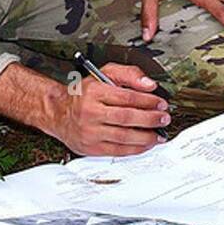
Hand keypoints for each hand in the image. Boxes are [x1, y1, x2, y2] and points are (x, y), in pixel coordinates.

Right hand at [49, 63, 169, 156]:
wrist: (59, 113)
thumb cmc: (84, 94)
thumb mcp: (103, 74)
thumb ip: (128, 74)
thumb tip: (149, 84)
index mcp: (94, 92)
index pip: (127, 97)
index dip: (148, 101)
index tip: (161, 103)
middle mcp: (90, 112)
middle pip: (127, 118)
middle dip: (150, 119)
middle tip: (164, 119)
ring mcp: (90, 132)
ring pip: (124, 137)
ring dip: (146, 136)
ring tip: (159, 134)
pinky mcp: (91, 147)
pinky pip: (118, 150)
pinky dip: (135, 149)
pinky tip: (146, 144)